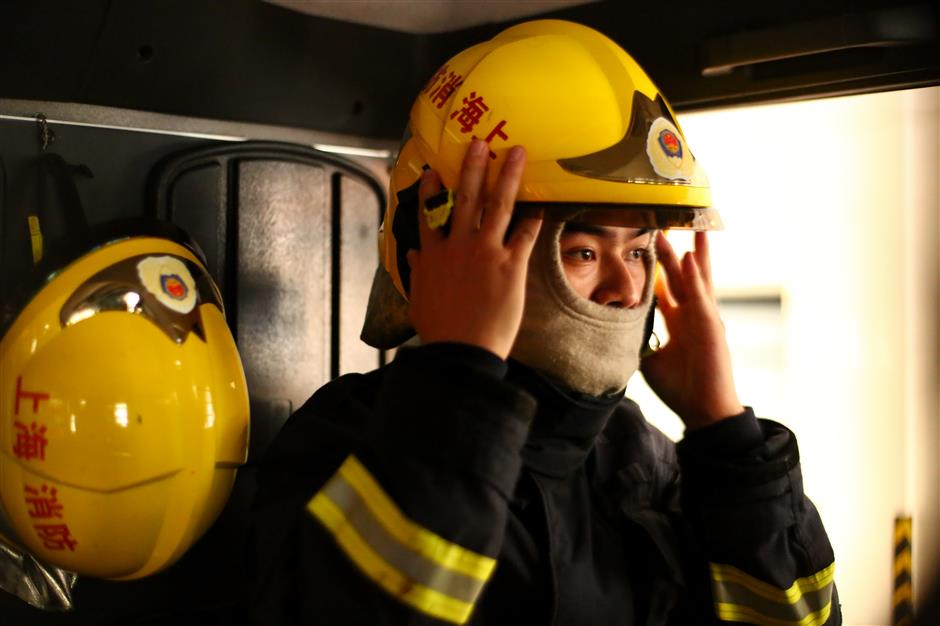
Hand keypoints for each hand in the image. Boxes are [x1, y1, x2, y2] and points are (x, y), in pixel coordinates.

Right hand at [407, 140, 542, 358]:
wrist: (461, 350)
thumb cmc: (438, 329)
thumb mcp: (419, 298)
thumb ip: (417, 271)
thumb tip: (411, 254)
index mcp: (432, 254)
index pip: (429, 213)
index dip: (431, 190)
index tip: (433, 171)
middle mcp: (458, 245)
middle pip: (466, 198)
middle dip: (473, 168)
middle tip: (480, 144)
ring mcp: (485, 252)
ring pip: (497, 205)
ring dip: (507, 176)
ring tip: (517, 153)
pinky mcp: (510, 265)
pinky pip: (524, 234)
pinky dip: (533, 217)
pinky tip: (540, 202)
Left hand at [640, 231, 743, 429]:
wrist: (703, 411)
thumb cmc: (681, 387)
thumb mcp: (650, 360)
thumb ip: (638, 341)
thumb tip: (613, 331)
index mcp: (679, 321)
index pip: (666, 287)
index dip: (657, 267)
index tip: (645, 247)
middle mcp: (692, 315)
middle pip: (681, 276)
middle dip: (672, 251)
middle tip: (660, 225)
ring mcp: (704, 318)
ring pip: (698, 278)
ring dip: (691, 252)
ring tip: (689, 227)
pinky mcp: (711, 326)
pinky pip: (700, 296)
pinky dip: (694, 276)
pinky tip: (689, 256)